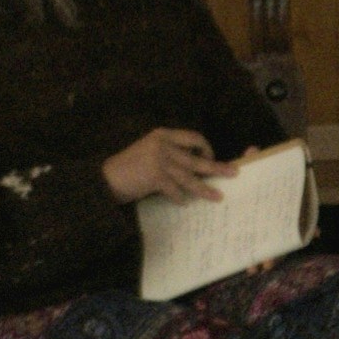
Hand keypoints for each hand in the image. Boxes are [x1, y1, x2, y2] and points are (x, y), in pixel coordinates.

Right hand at [99, 127, 223, 207]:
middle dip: (217, 166)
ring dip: (205, 188)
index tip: (210, 156)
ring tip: (218, 196)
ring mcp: (159, 161)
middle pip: (197, 157)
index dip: (205, 147)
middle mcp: (163, 145)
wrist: (105, 178)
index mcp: (162, 135)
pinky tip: (184, 203)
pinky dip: (180, 198)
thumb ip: (168, 152)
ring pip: (190, 177)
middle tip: (233, 172)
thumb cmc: (127, 167)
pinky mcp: (155, 177)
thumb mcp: (148, 150)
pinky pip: (176, 190)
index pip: (193, 137)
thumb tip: (193, 165)